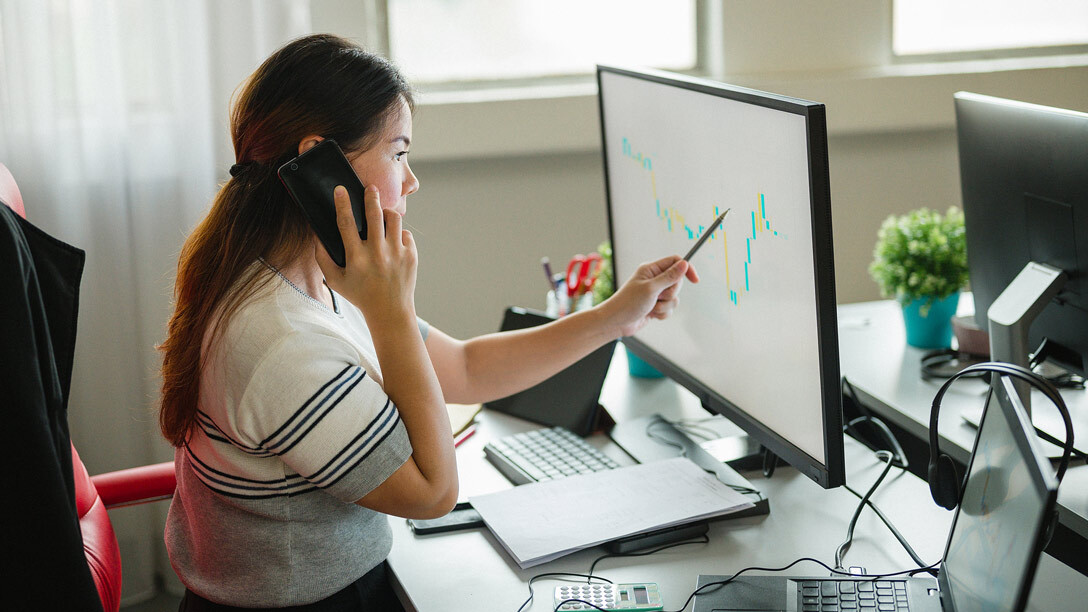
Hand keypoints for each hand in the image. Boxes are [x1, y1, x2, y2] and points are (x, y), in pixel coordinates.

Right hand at [315, 184, 417, 326]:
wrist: (390, 311)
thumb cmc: (360, 295)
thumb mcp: (336, 281)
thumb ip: (323, 258)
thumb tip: (318, 236)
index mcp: (356, 258)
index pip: (346, 223)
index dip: (342, 203)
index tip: (340, 189)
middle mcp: (377, 253)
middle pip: (374, 215)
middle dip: (371, 197)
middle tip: (370, 188)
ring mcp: (397, 253)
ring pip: (394, 219)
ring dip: (386, 212)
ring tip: (381, 213)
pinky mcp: (411, 255)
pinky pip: (405, 233)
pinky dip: (398, 234)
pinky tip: (392, 241)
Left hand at [600, 255, 699, 336]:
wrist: (616, 323)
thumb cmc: (628, 303)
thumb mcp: (651, 288)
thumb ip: (669, 277)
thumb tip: (685, 264)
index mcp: (651, 269)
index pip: (675, 262)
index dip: (686, 269)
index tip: (695, 280)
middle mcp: (653, 279)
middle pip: (677, 282)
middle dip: (670, 293)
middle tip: (658, 296)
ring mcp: (655, 293)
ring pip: (674, 298)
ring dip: (665, 306)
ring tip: (651, 307)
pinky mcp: (655, 305)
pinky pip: (669, 309)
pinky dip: (662, 314)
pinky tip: (650, 315)